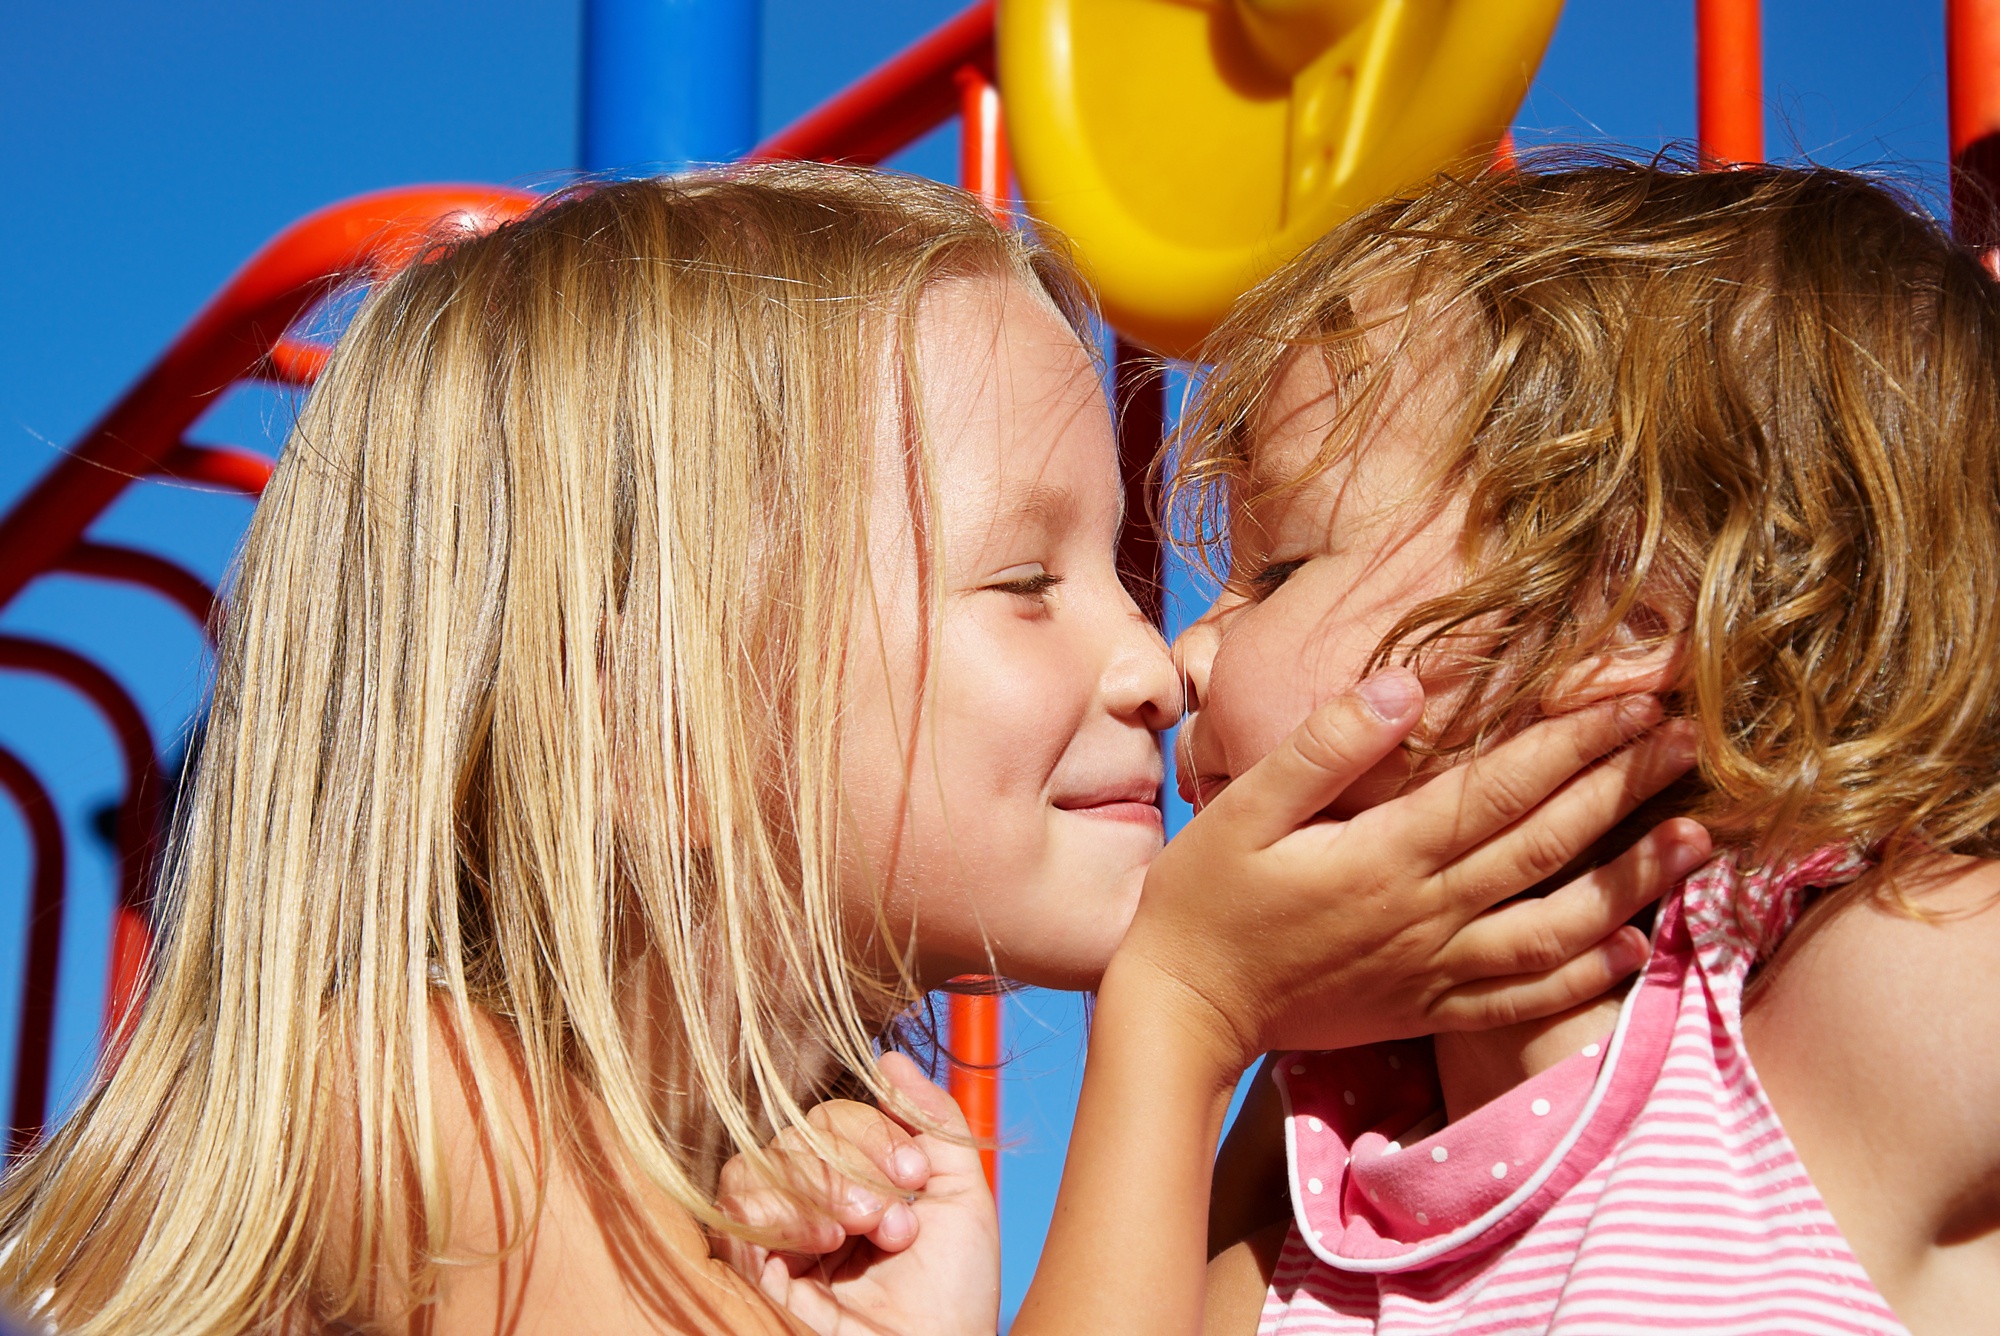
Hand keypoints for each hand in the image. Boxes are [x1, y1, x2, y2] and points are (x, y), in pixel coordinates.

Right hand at [715, 1054, 998, 1335]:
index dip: (874, 1131)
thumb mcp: (961, 1197)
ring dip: (817, 1184)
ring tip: (857, 1229)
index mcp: (857, 1180)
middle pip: (798, 1133)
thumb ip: (932, 1123)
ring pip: (761, 1161)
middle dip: (853, 1164)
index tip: (915, 1174)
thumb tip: (889, 1060)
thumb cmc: (953, 1298)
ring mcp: (779, 1235)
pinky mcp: (751, 1271)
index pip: (835, 1117)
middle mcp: (812, 1202)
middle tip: (894, 1219)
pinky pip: (736, 1210)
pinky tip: (823, 1240)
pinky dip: (780, 1212)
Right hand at [1118, 668, 1707, 1078]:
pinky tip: (1631, 947)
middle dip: (1625, 785)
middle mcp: (1426, 912)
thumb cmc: (1203, 901)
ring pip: (1559, 922)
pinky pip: (1525, 996)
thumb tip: (1402, 684)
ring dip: (1633, 878)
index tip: (1636, 698)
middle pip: (1549, 841)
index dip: (1576, 738)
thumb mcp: (1241, 809)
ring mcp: (1434, 968)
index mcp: (1385, 854)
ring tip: (1697, 839)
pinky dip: (1585, 974)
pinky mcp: (1428, 1010)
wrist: (1183, 1013)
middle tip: (1692, 741)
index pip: (1503, 784)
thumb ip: (1323, 747)